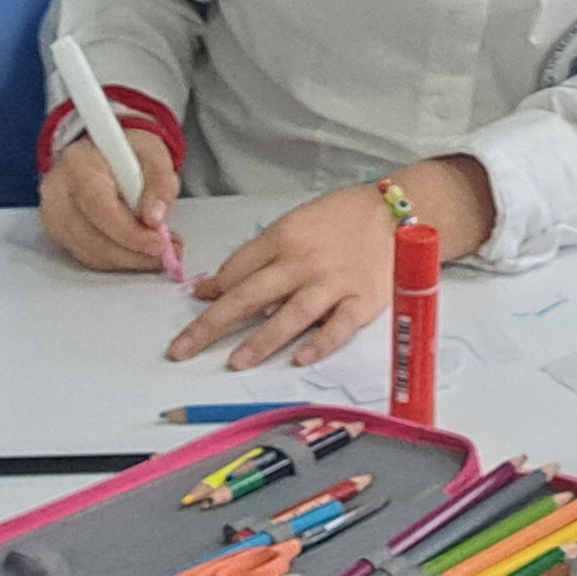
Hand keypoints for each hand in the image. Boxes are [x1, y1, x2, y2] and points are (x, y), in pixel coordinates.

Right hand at [41, 125, 180, 274]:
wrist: (101, 154)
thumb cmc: (124, 152)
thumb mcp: (153, 153)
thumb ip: (160, 180)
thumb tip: (155, 217)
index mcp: (78, 163)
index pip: (99, 207)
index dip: (129, 232)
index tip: (158, 243)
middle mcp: (58, 191)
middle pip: (94, 236)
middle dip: (134, 252)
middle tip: (165, 252)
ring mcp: (54, 215)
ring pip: (92, 252)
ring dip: (128, 259)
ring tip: (156, 252)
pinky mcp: (58, 233)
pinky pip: (88, 257)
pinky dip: (117, 260)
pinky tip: (137, 251)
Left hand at [177, 160, 496, 367]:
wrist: (393, 213)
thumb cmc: (337, 221)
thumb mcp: (291, 226)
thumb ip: (254, 257)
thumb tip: (212, 288)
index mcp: (282, 239)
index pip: (237, 271)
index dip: (212, 293)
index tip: (192, 311)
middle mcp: (303, 262)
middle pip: (250, 296)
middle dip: (212, 325)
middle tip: (182, 349)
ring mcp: (333, 283)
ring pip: (291, 315)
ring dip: (261, 340)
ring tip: (235, 362)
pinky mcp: (361, 302)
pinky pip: (337, 326)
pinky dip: (319, 344)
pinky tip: (300, 359)